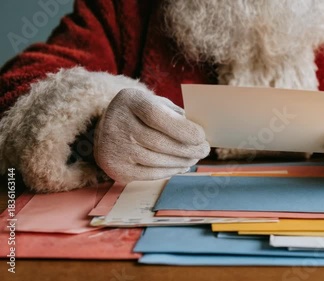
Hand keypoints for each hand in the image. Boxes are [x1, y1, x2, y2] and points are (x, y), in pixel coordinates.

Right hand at [94, 88, 209, 182]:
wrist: (109, 127)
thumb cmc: (142, 114)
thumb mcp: (156, 103)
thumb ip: (176, 115)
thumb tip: (200, 135)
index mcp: (129, 101)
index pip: (156, 116)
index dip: (182, 128)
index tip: (202, 136)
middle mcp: (116, 123)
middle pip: (158, 142)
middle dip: (187, 149)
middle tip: (205, 150)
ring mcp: (113, 148)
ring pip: (156, 160)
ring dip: (181, 162)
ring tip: (195, 158)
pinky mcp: (116, 168)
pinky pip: (149, 174)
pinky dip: (169, 171)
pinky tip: (181, 167)